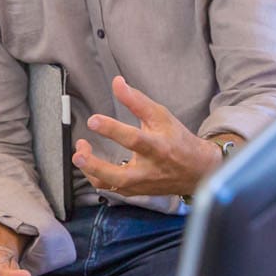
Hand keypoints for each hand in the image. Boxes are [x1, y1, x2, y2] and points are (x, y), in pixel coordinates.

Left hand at [75, 76, 223, 197]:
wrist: (197, 170)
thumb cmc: (177, 140)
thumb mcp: (161, 116)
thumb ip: (136, 101)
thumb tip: (117, 83)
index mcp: (158, 148)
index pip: (134, 139)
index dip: (112, 129)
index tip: (93, 120)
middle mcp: (148, 170)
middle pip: (119, 175)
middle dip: (95, 165)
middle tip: (79, 153)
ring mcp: (140, 184)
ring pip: (111, 186)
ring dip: (90, 171)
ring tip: (80, 154)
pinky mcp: (134, 192)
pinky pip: (110, 189)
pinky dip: (96, 177)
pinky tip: (88, 163)